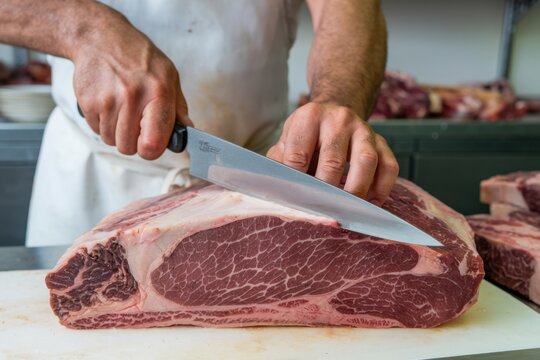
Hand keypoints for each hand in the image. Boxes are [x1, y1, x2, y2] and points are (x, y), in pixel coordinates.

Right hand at [73, 13, 191, 159]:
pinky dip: (102, 123)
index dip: (151, 150)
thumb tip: (187, 133)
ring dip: (116, 132)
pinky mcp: (88, 102)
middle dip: (132, 141)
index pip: (153, 143)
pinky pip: (96, 130)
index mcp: (159, 93)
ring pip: (111, 141)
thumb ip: (178, 108)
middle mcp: (133, 97)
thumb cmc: (139, 58)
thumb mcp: (169, 76)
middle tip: (134, 122)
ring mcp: (108, 100)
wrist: (100, 38)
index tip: (150, 144)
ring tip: (121, 109)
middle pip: (129, 147)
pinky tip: (108, 104)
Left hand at [267, 102, 398, 204]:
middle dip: (326, 191)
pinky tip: (372, 202)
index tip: (296, 204)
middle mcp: (338, 120)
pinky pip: (389, 166)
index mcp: (308, 118)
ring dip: (357, 190)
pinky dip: (382, 188)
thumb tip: (276, 195)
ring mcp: (363, 130)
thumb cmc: (306, 135)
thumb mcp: (286, 141)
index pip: (298, 155)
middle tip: (321, 211)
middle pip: (332, 161)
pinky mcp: (382, 142)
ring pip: (366, 161)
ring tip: (348, 210)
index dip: (295, 184)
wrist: (334, 112)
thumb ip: (279, 164)